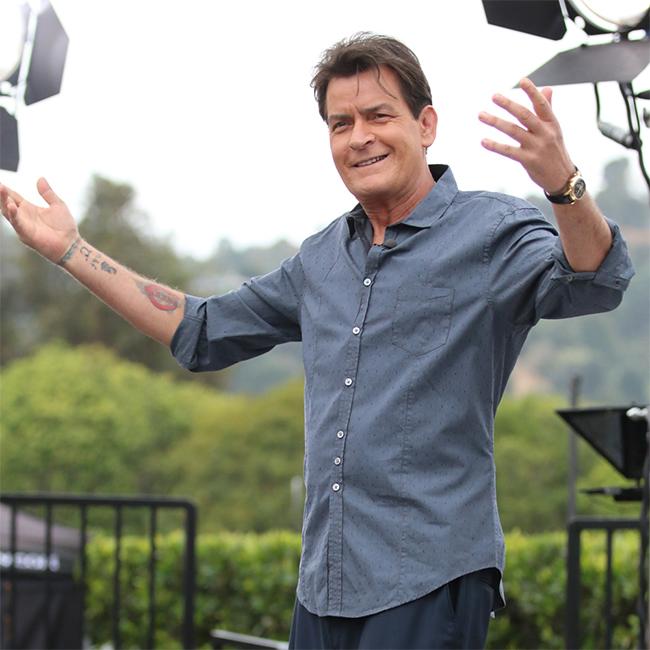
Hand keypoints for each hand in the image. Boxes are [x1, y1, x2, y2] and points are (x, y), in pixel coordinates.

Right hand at [0, 178, 78, 262]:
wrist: (70, 244)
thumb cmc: (65, 227)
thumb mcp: (58, 205)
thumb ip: (48, 193)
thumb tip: (40, 178)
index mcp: (29, 209)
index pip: (14, 197)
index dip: (6, 190)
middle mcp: (23, 217)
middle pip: (7, 203)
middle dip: (1, 194)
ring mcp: (23, 226)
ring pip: (8, 213)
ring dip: (4, 201)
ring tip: (1, 189)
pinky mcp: (26, 234)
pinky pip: (17, 223)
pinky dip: (13, 215)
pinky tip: (11, 206)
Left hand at [478, 78, 575, 194]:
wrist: (562, 178)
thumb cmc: (555, 152)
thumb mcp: (555, 130)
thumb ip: (547, 110)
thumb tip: (546, 89)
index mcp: (552, 124)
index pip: (542, 105)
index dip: (532, 92)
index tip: (522, 80)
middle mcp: (545, 133)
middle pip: (524, 115)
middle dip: (508, 104)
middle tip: (494, 96)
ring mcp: (537, 147)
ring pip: (513, 131)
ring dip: (495, 122)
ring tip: (481, 115)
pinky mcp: (529, 160)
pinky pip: (509, 151)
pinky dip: (495, 146)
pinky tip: (484, 141)